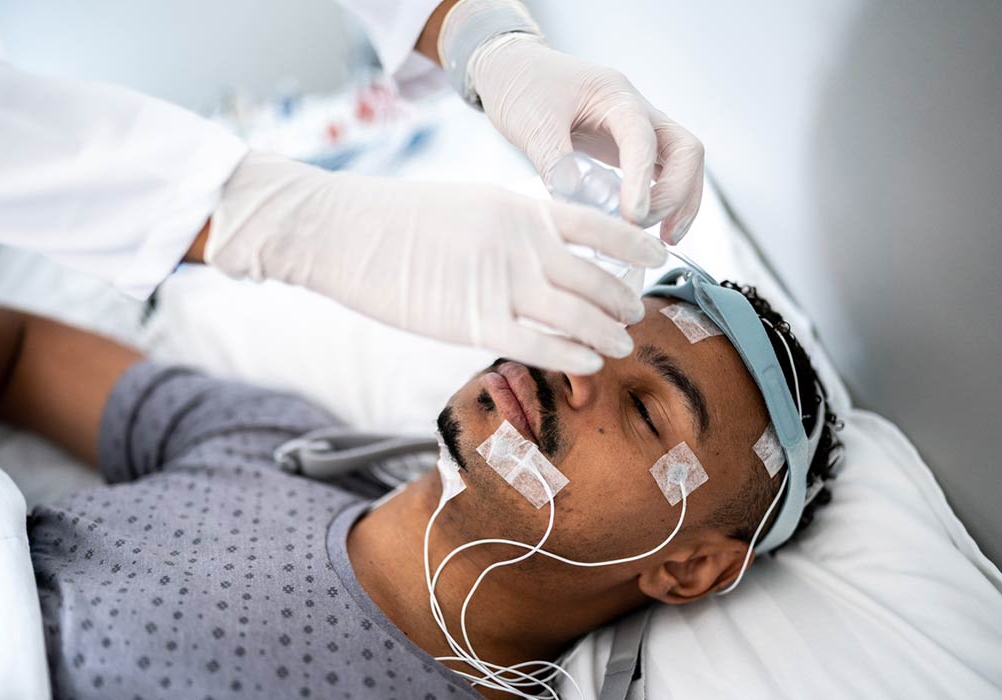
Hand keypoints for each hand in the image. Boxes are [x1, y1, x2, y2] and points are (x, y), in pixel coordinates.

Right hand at [205, 152, 667, 374]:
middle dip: (622, 301)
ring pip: (577, 316)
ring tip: (621, 343)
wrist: (347, 232)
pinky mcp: (473, 325)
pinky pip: (539, 346)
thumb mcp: (472, 204)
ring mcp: (499, 286)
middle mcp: (520, 247)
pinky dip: (573, 356)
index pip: (599, 225)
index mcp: (521, 210)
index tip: (658, 256)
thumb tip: (547, 251)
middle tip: (635, 314)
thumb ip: (515, 228)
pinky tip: (590, 362)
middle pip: (595, 279)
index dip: (636, 245)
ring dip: (607, 333)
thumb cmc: (401, 217)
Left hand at [471, 35, 704, 243]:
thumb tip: (575, 201)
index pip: (642, 137)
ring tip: (665, 239)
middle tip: (644, 229)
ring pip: (682, 163)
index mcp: (613, 95)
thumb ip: (554, 161)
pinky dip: (666, 201)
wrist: (515, 70)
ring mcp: (638, 128)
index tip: (632, 216)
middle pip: (685, 150)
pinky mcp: (629, 147)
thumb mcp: (532, 123)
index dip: (642, 179)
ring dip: (681, 202)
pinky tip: (651, 227)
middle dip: (676, 193)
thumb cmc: (523, 86)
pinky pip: (663, 173)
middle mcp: (636, 110)